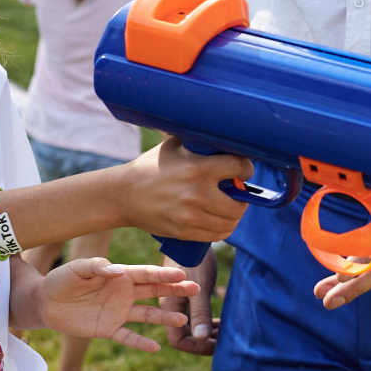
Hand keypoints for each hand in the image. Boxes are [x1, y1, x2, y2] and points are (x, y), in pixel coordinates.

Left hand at [40, 257, 198, 351]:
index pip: (146, 274)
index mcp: (119, 275)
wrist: (45, 302)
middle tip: (196, 289)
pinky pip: (127, 337)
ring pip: (147, 315)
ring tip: (183, 320)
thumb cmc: (61, 280)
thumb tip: (118, 271)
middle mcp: (123, 293)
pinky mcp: (108, 329)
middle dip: (175, 289)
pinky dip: (140, 342)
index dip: (164, 273)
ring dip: (164, 317)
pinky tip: (156, 347)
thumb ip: (97, 268)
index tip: (182, 273)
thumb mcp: (76, 269)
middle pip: (154, 291)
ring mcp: (118, 312)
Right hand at [119, 137, 250, 240]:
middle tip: (238, 192)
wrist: (124, 194)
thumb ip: (199, 143)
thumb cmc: (151, 167)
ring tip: (229, 207)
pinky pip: (216, 235)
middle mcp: (197, 194)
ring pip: (230, 223)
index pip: (239, 168)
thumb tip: (224, 135)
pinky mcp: (185, 232)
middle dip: (243, 198)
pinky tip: (220, 220)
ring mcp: (191, 216)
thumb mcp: (174, 146)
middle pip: (239, 204)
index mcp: (198, 168)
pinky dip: (223, 228)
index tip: (244, 169)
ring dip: (234, 215)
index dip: (246, 169)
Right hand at [161, 248, 218, 354]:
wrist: (191, 237)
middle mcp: (170, 308)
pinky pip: (195, 315)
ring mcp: (177, 301)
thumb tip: (201, 338)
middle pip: (185, 335)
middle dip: (204, 340)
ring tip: (224, 329)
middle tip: (224, 339)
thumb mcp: (199, 286)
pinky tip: (219, 320)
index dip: (196, 347)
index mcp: (169, 308)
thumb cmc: (194, 259)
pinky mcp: (185, 295)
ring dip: (206, 330)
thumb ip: (199, 312)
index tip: (216, 345)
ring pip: (191, 325)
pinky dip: (206, 320)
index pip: (178, 341)